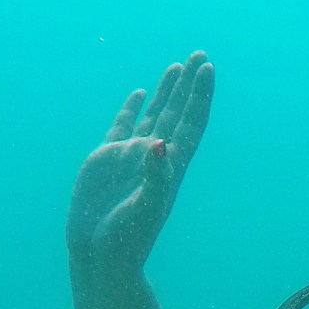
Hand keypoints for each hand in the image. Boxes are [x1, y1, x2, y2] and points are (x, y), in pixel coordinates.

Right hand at [67, 51, 215, 271]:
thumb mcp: (144, 208)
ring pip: (155, 114)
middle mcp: (156, 156)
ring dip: (167, 91)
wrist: (100, 254)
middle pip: (178, 112)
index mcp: (171, 166)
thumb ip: (154, 176)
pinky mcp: (108, 158)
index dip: (200, 95)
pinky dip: (133, 108)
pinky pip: (125, 125)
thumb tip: (159, 144)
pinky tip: (141, 92)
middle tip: (199, 55)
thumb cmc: (127, 238)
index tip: (207, 68)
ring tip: (177, 66)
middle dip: (189, 85)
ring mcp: (132, 156)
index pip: (191, 122)